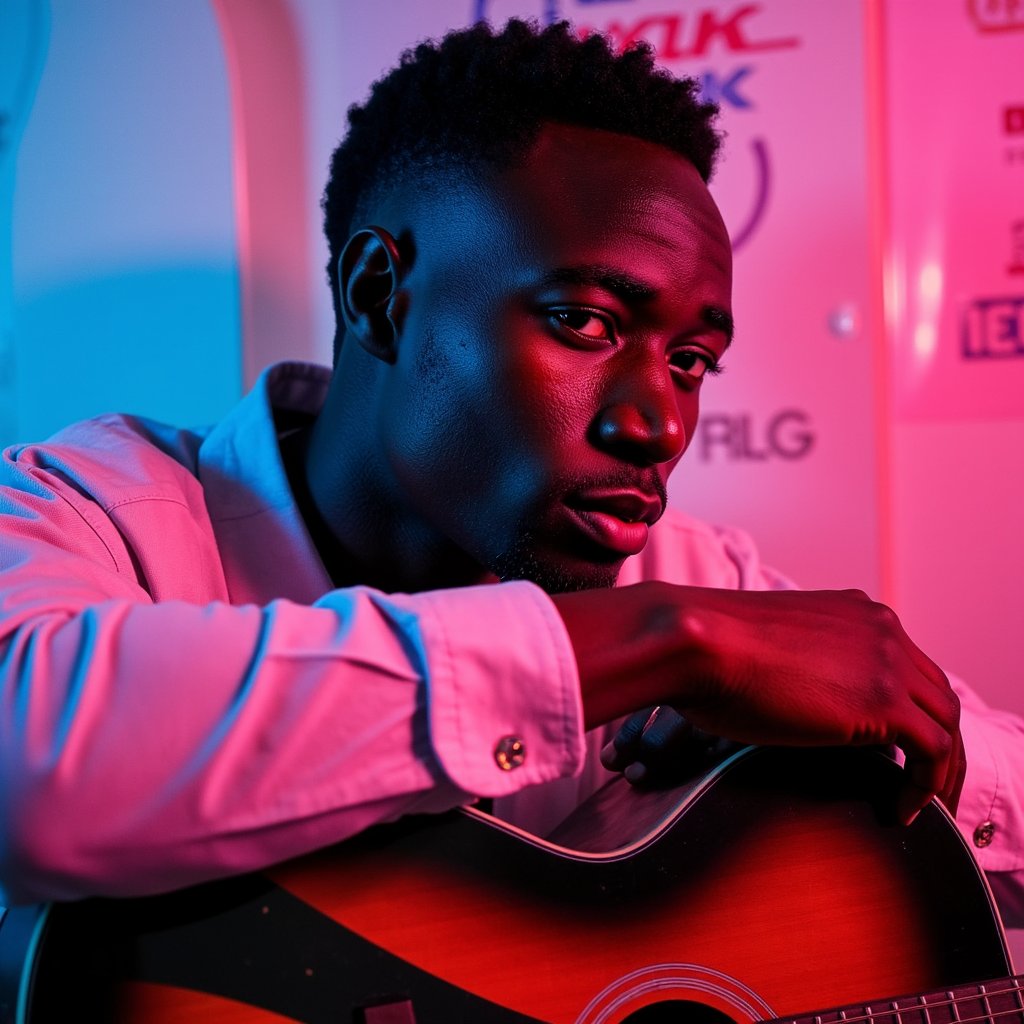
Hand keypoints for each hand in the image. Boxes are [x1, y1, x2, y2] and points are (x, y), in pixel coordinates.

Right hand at [554, 583, 964, 824]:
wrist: (695, 641)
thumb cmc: (708, 650)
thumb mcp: (768, 651)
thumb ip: (799, 669)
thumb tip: (787, 704)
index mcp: (852, 611)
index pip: (905, 663)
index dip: (909, 710)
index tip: (897, 747)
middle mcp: (879, 628)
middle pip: (935, 691)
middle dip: (936, 741)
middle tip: (922, 783)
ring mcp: (886, 661)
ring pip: (947, 722)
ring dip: (940, 769)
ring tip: (921, 806)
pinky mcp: (883, 700)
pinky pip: (934, 750)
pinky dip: (926, 785)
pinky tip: (901, 809)